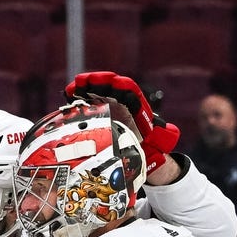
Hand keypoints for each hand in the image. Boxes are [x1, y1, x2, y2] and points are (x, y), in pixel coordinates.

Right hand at [65, 71, 179, 174]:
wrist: (138, 154)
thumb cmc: (148, 147)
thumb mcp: (157, 143)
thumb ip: (162, 138)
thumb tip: (168, 134)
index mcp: (137, 107)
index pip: (129, 90)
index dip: (120, 86)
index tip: (112, 83)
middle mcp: (122, 102)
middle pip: (109, 86)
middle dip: (97, 82)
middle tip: (82, 82)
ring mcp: (109, 105)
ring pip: (96, 92)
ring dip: (84, 88)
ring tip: (71, 89)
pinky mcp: (98, 111)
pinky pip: (87, 100)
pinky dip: (79, 97)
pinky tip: (68, 97)